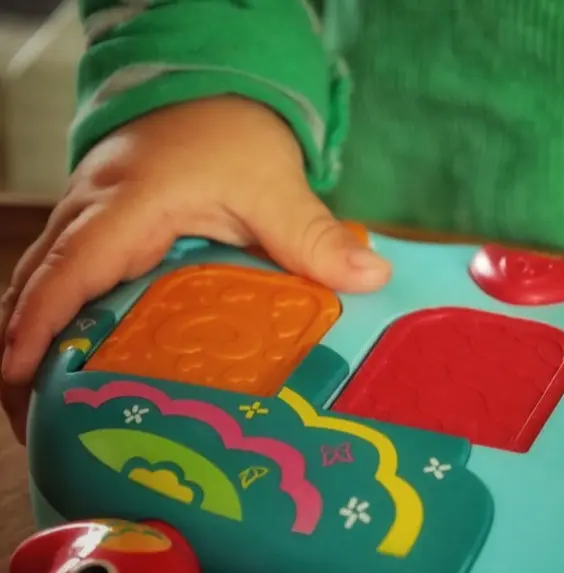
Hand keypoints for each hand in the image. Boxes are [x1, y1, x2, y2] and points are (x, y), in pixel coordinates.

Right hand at [0, 96, 390, 442]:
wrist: (210, 88)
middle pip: (35, 280)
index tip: (17, 376)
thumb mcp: (274, 184)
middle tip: (26, 413)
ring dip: (32, 330)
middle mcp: (93, 210)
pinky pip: (63, 269)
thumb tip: (370, 277)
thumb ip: (312, 234)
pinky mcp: (100, 223)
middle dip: (19, 344)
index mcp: (129, 204)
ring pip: (41, 275)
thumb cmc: (234, 133)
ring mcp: (90, 215)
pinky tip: (70, 348)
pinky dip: (55, 309)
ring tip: (38, 396)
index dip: (38, 324)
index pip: (68, 269)